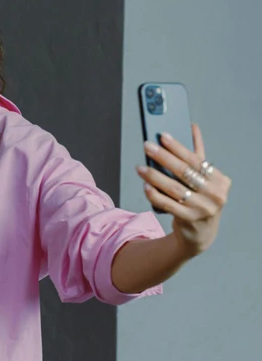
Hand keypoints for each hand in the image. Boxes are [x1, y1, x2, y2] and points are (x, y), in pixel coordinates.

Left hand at [137, 124, 231, 257]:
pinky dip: (155, 194)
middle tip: (147, 146)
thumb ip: (197, 154)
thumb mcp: (203, 178)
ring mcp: (204, 209)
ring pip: (174, 188)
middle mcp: (215, 194)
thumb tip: (191, 127)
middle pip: (184, 172)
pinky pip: (168, 204)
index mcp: (220, 180)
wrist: (201, 232)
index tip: (162, 136)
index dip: (178, 147)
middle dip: (163, 157)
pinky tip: (145, 186)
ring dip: (154, 176)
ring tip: (140, 167)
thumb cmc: (199, 198)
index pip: (196, 160)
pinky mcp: (190, 220)